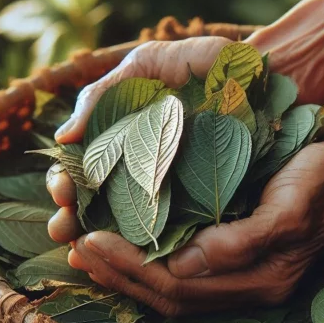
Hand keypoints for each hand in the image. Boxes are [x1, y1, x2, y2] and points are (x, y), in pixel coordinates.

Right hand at [47, 36, 233, 241]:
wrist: (262, 71)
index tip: (62, 190)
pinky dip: (146, 253)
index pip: (81, 172)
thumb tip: (62, 136)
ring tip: (84, 249)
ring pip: (126, 231)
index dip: (65, 185)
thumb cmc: (204, 64)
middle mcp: (139, 175)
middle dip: (71, 221)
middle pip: (94, 208)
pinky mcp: (205, 213)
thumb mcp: (149, 68)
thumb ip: (103, 94)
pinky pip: (173, 240)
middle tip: (64, 227)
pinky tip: (128, 258)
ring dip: (99, 245)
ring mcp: (172, 197)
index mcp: (120, 142)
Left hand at [65, 133, 323, 315]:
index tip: (91, 241)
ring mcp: (245, 279)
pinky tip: (124, 247)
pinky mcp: (238, 261)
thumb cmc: (322, 180)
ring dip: (127, 275)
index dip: (131, 268)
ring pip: (172, 291)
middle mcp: (250, 290)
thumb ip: (242, 241)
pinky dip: (147, 264)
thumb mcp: (287, 207)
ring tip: (87, 253)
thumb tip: (186, 264)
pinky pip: (184, 275)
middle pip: (169, 297)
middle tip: (76, 248)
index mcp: (261, 283)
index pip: (180, 289)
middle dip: (119, 275)